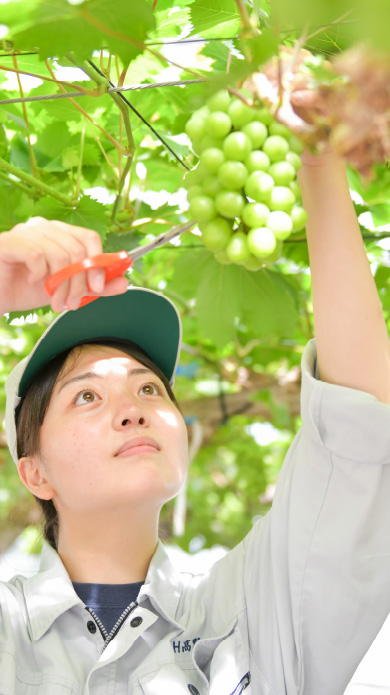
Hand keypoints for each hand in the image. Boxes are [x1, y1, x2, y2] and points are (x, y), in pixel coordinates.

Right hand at [0, 217, 128, 314]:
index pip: (90, 238)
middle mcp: (44, 227)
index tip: (98, 288)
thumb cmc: (26, 289)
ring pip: (60, 256)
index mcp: (59, 233)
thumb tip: (124, 282)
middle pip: (78, 251)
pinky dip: (39, 276)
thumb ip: (95, 286)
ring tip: (54, 301)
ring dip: (61, 286)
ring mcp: (25, 231)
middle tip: (73, 303)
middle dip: (79, 283)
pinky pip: (37, 256)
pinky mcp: (9, 242)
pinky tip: (30, 282)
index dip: (99, 263)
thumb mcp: (66, 290)